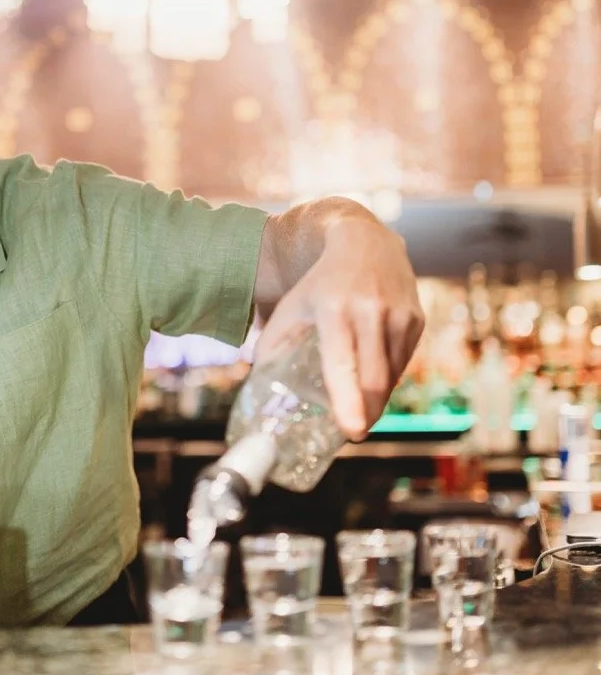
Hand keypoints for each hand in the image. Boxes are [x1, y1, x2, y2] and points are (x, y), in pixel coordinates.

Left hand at [255, 217, 423, 440]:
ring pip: (391, 377)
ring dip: (377, 398)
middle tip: (352, 432)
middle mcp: (370, 310)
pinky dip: (389, 378)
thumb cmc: (321, 282)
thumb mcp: (292, 306)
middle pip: (374, 380)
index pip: (343, 362)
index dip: (348, 399)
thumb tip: (257, 385)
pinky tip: (374, 375)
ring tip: (360, 404)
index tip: (352, 430)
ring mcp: (399, 314)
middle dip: (365, 413)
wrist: (365, 242)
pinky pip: (403, 363)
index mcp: (333, 309)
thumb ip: (274, 344)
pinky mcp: (417, 319)